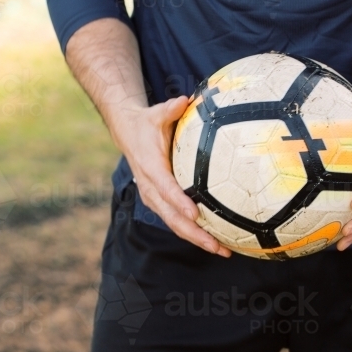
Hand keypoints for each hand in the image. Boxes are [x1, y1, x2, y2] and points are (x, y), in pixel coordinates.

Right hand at [112, 96, 230, 256]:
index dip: (179, 202)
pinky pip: (176, 221)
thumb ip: (170, 109)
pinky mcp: (159, 202)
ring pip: (174, 224)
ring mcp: (154, 197)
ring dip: (197, 239)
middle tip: (217, 245)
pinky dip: (194, 233)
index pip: (165, 188)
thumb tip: (185, 100)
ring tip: (223, 251)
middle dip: (194, 233)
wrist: (129, 134)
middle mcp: (150, 187)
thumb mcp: (156, 113)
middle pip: (171, 216)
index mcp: (151, 167)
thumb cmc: (148, 123)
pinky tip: (216, 241)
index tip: (195, 213)